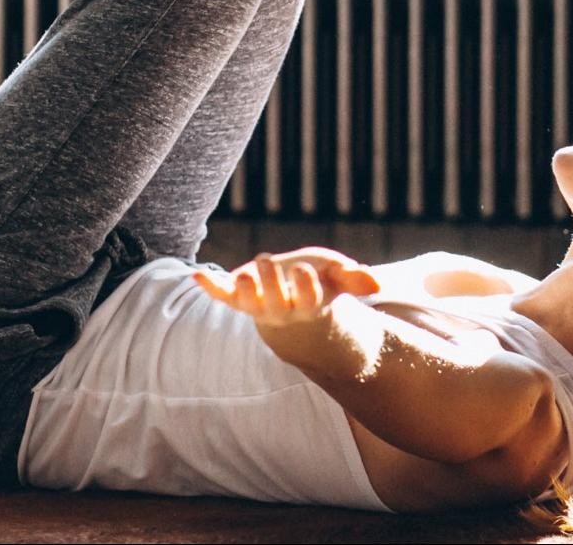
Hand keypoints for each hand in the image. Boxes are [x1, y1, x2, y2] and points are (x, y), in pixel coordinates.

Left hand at [194, 248, 382, 331]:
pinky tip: (196, 275)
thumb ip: (354, 279)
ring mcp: (257, 306)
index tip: (304, 272)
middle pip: (274, 303)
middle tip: (265, 261)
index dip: (305, 287)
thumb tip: (375, 283)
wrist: (293, 306)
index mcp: (309, 305)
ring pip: (248, 304)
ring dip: (243, 291)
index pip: (308, 299)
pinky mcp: (238, 298)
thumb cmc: (319, 284)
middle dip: (270, 284)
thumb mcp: (338, 278)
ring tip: (242, 275)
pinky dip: (209, 287)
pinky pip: (222, 296)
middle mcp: (281, 311)